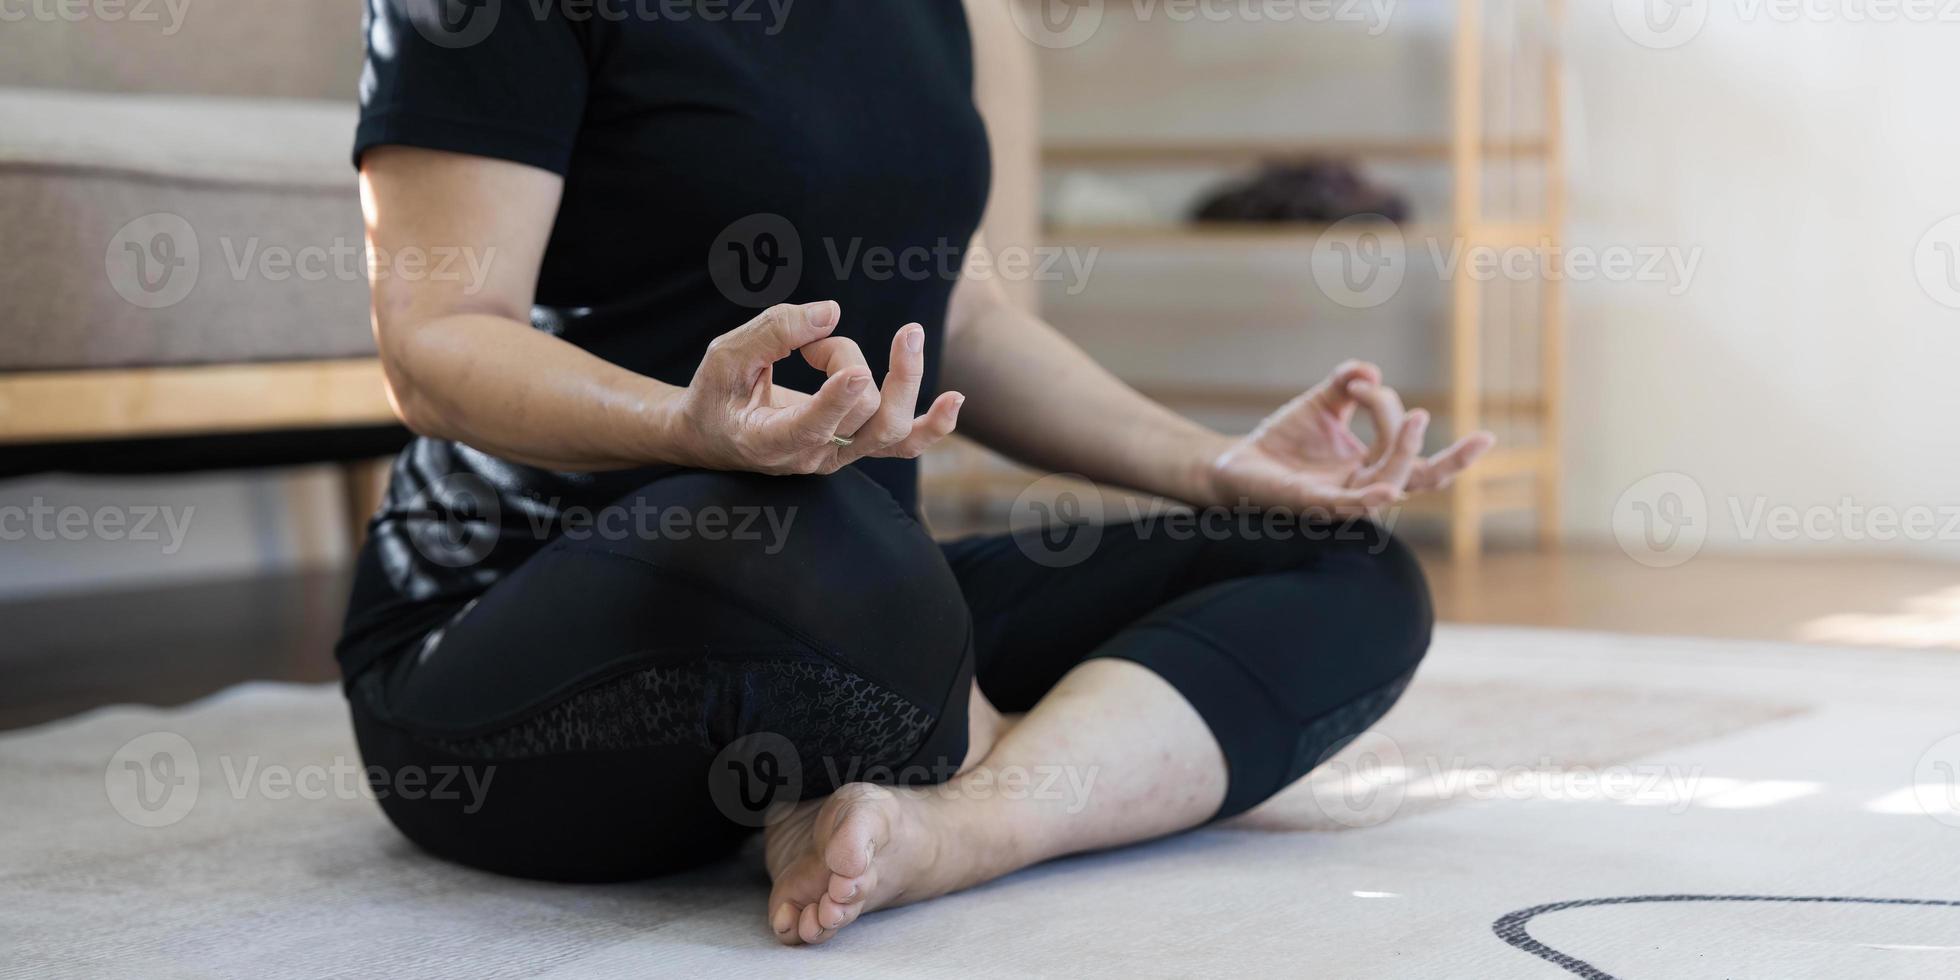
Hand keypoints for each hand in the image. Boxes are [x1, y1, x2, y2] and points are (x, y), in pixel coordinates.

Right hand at [673, 301, 963, 474]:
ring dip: (904, 378)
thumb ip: (772, 332)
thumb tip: (830, 312)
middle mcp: (811, 457)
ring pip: (892, 429)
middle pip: (861, 416)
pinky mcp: (858, 444)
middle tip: (820, 340)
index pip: (810, 429)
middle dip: (851, 362)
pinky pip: (905, 443)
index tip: (854, 373)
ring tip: (907, 336)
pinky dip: (934, 425)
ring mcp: (841, 454)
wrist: (717, 434)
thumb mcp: (724, 356)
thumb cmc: (717, 393)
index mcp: (768, 441)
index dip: (834, 403)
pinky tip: (954, 401)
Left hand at [1202, 360, 1494, 517]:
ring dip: (1406, 453)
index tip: (1358, 380)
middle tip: (1483, 439)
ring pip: (1390, 485)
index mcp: (1371, 465)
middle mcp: (1364, 487)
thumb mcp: (1322, 404)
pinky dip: (1368, 500)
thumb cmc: (1283, 441)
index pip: (1403, 440)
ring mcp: (1341, 499)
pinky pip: (1346, 507)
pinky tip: (1386, 492)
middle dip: (1453, 461)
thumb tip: (1370, 369)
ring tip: (1417, 420)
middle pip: (1418, 476)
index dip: (1389, 405)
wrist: (1236, 463)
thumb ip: (1347, 383)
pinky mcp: (1312, 506)